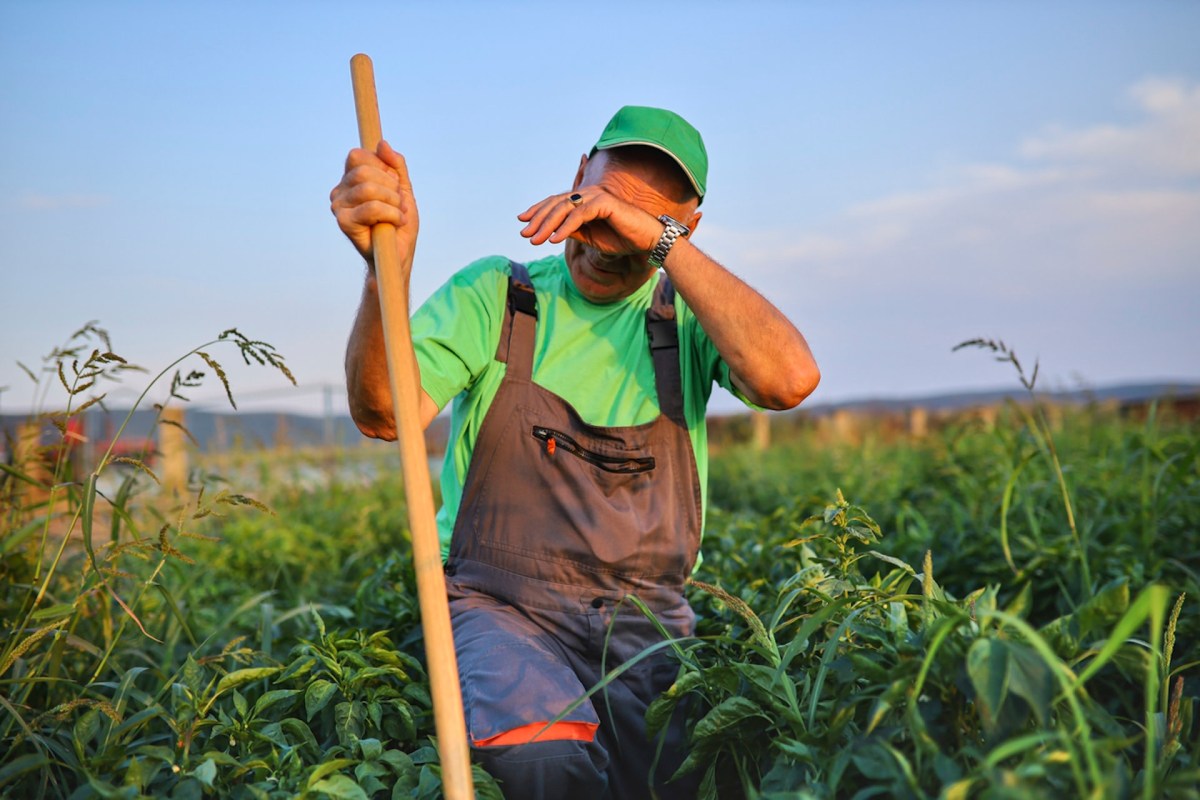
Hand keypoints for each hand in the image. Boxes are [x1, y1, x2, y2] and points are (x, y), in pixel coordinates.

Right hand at [329, 140, 418, 265]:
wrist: (398, 255)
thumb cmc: (399, 224)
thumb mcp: (403, 189)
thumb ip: (395, 166)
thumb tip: (382, 143)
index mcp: (351, 180)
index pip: (359, 156)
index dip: (382, 167)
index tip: (394, 185)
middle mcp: (340, 191)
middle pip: (364, 170)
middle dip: (391, 186)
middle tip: (398, 203)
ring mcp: (339, 207)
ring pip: (369, 188)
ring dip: (393, 202)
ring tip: (398, 215)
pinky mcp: (343, 222)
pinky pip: (371, 207)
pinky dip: (391, 214)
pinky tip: (395, 224)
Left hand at [517, 188, 660, 256]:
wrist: (646, 241)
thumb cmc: (621, 238)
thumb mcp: (591, 238)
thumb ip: (573, 231)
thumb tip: (552, 233)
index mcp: (585, 200)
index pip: (556, 203)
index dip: (538, 211)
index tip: (522, 222)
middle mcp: (588, 194)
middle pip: (556, 204)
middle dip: (538, 219)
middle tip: (524, 233)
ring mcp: (596, 196)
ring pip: (564, 209)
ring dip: (547, 225)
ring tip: (535, 240)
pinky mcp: (604, 203)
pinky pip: (579, 216)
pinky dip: (565, 227)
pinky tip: (554, 240)